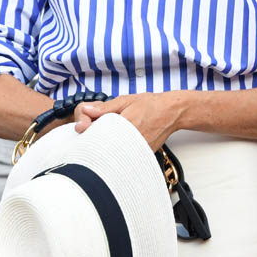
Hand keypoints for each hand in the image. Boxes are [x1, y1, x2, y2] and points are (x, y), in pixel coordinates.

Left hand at [73, 92, 188, 149]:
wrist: (171, 112)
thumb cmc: (149, 105)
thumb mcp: (125, 100)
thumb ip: (104, 108)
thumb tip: (86, 110)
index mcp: (125, 125)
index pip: (98, 134)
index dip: (88, 130)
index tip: (85, 126)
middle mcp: (132, 141)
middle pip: (104, 146)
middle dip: (96, 139)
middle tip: (96, 128)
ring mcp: (138, 150)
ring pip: (113, 153)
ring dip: (106, 145)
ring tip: (111, 133)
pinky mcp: (141, 155)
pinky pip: (124, 155)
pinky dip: (117, 149)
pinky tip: (118, 140)